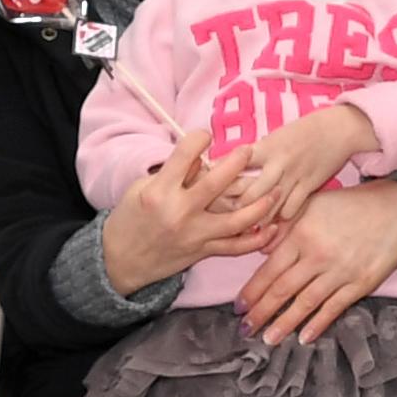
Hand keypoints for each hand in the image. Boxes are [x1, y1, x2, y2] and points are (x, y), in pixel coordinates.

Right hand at [99, 140, 272, 294]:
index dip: (198, 139)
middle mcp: (179, 212)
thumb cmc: (130, 219)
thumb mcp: (141, 189)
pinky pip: (236, 247)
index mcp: (160, 191)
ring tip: (276, 190)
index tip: (206, 135)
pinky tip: (272, 228)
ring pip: (237, 220)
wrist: (120, 261)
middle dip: (236, 163)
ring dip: (260, 205)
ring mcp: (194, 234)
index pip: (184, 155)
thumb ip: (172, 174)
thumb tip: (200, 158)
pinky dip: (257, 239)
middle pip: (216, 183)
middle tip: (248, 151)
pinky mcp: (202, 252)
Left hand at [226, 103, 379, 229]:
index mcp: (265, 147)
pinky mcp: (309, 186)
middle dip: (235, 209)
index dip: (218, 180)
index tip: (206, 192)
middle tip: (222, 221)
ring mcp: (294, 176)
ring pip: (269, 205)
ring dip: (256, 219)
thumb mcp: (276, 136)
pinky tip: (272, 227)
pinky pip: (291, 209)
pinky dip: (280, 220)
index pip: (233, 165)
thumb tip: (229, 164)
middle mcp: (277, 162)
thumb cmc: (303, 131)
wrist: (338, 128)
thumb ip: (256, 153)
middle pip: (249, 193)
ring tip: (244, 230)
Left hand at [234, 180, 396, 344]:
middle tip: (246, 329)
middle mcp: (317, 255)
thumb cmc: (351, 204)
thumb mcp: (313, 204)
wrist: (395, 208)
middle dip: (261, 312)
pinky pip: (334, 308)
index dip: (252, 291)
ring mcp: (340, 271)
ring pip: (305, 303)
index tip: (239, 306)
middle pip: (283, 289)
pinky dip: (318, 324)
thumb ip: (286, 225)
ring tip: (269, 339)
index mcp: (302, 234)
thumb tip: (262, 248)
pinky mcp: (361, 283)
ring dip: (284, 324)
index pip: (270, 269)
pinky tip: (304, 337)